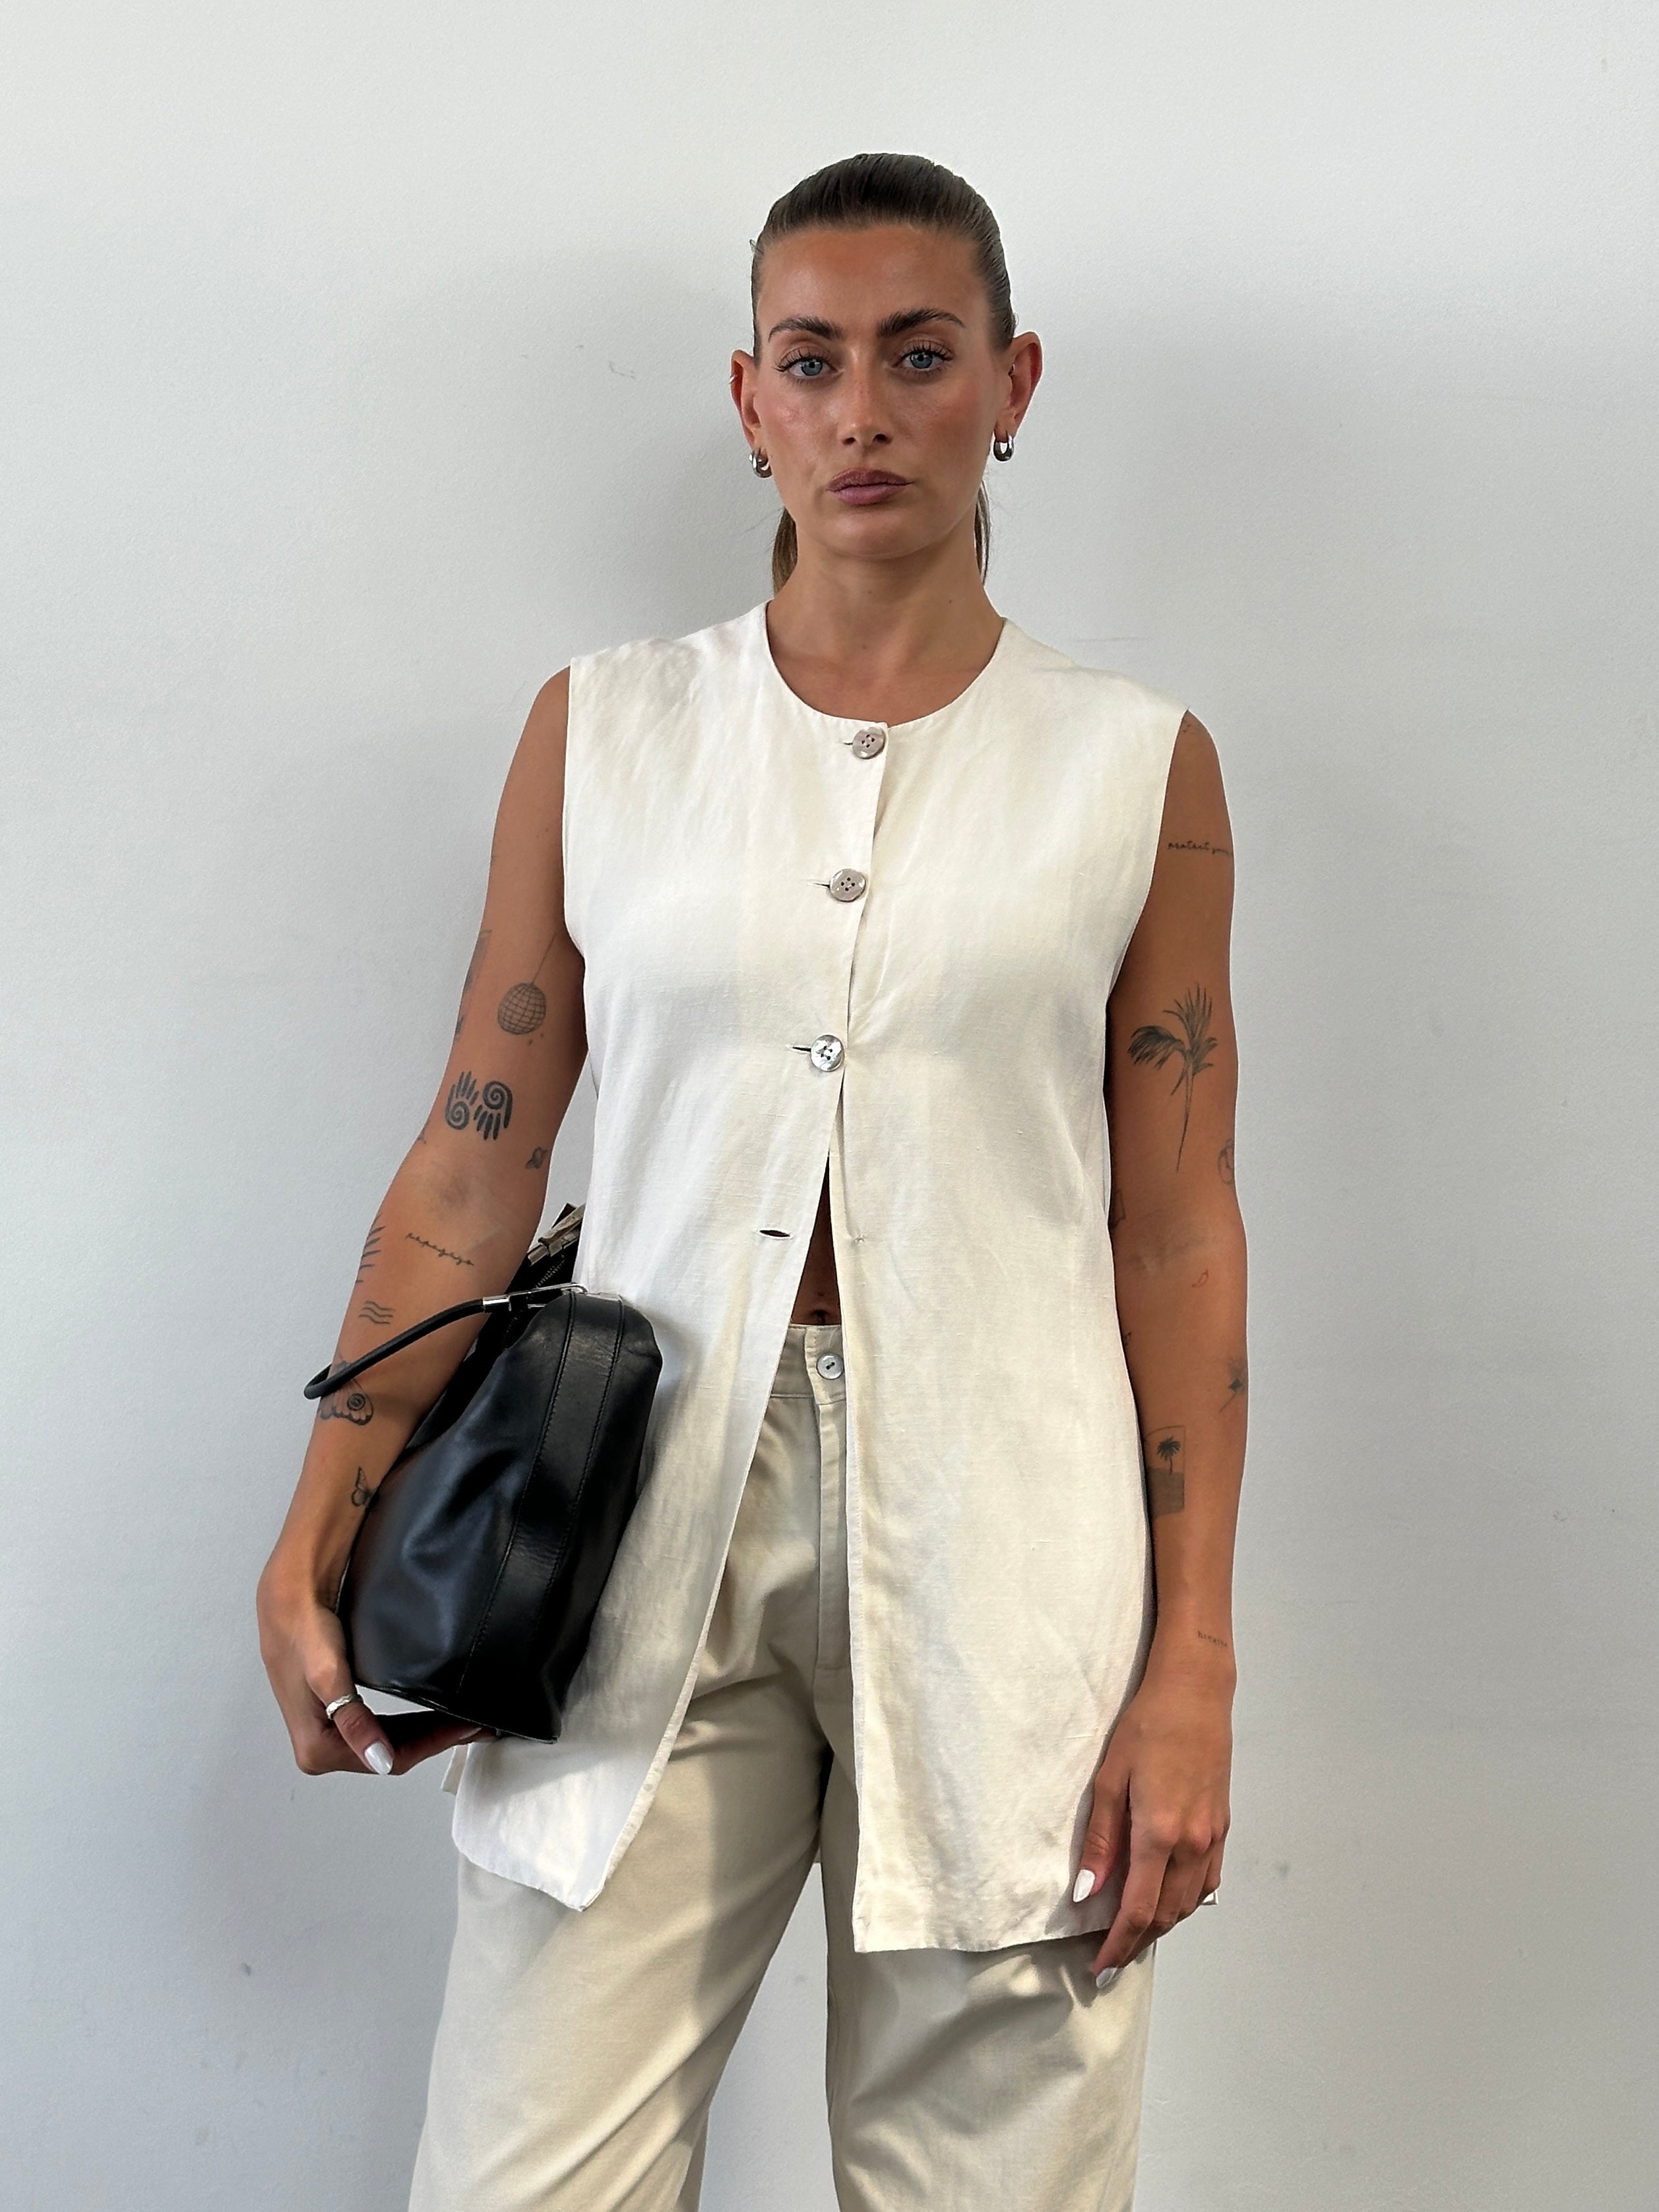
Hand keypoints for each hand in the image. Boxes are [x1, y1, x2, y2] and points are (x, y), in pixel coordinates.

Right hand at [256, 1558, 490, 1777]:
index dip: (433, 1746)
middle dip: (435, 1742)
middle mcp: (319, 1749)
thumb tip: (378, 1760)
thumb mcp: (329, 1676)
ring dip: (424, 1735)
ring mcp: (329, 1733)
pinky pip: (380, 1730)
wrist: (289, 1601)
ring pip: (389, 1744)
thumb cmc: (304, 1632)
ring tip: (459, 1722)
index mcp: (316, 1750)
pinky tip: (428, 1717)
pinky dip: (407, 1726)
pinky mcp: (335, 1716)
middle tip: (474, 1725)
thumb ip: (354, 1722)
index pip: (391, 1760)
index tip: (465, 1728)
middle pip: (392, 1756)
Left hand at [1075, 1655, 1231, 1981]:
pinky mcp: (1222, 1826)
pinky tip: (1169, 1899)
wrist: (1196, 1694)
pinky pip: (1207, 1881)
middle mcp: (1192, 1844)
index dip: (1118, 1945)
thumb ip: (1100, 1840)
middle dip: (1138, 1942)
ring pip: (1190, 1903)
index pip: (1139, 1910)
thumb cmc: (1148, 1727)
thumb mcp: (1110, 1779)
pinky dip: (1186, 1901)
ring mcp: (1212, 1837)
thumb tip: (1088, 1892)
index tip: (1100, 1965)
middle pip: (1166, 1915)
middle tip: (1111, 1957)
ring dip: (1163, 1924)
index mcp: (1160, 1835)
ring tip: (1134, 1933)